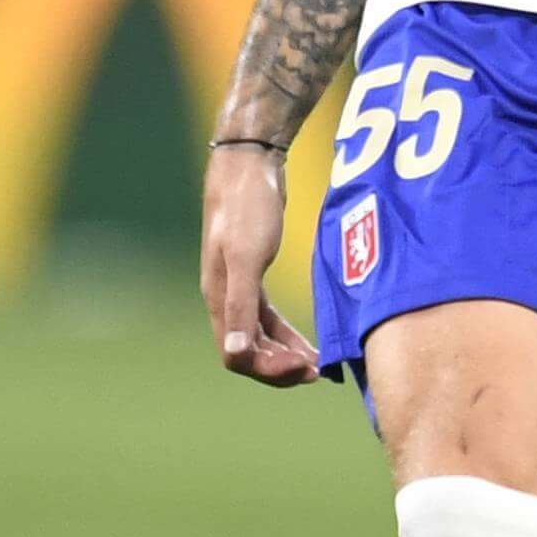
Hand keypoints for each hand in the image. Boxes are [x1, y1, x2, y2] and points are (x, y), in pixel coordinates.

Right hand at [203, 142, 317, 385]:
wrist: (249, 163)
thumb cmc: (247, 206)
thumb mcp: (247, 256)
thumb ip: (241, 305)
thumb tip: (235, 353)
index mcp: (219, 298)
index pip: (237, 354)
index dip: (269, 369)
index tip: (307, 370)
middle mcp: (224, 296)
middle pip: (247, 350)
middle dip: (280, 367)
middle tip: (317, 373)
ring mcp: (238, 284)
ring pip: (259, 335)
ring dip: (285, 353)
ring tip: (318, 366)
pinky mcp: (253, 270)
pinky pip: (266, 316)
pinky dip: (286, 333)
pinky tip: (308, 341)